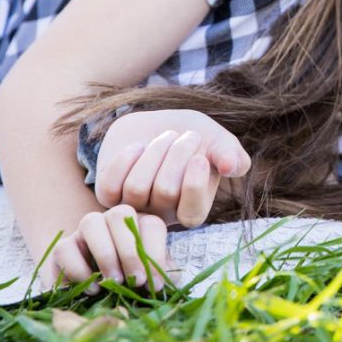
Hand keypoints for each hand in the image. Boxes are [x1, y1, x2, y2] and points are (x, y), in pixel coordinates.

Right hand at [43, 204, 169, 293]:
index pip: (151, 224)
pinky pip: (66, 248)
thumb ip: (159, 276)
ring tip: (113, 282)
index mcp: (139, 225)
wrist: (94, 296)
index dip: (156, 254)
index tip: (156, 285)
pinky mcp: (63, 248)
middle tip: (135, 281)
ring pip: (91, 223)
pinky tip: (93, 289)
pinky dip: (79, 270)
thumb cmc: (129, 286)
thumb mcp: (149, 280)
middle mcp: (112, 221)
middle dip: (130, 250)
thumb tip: (164, 283)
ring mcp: (85, 231)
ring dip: (105, 254)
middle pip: (120, 215)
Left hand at [95, 111, 249, 228]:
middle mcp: (161, 217)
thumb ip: (230, 153)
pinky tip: (138, 146)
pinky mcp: (109, 196)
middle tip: (187, 136)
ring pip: (137, 187)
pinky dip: (125, 159)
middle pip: (165, 191)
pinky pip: (110, 185)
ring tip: (165, 137)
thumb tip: (233, 166)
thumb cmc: (191, 136)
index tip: (200, 156)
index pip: (192, 213)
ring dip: (154, 151)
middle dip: (178, 154)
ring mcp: (133, 208)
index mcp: (191, 211)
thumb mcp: (217, 141)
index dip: (195, 183)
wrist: (157, 124)